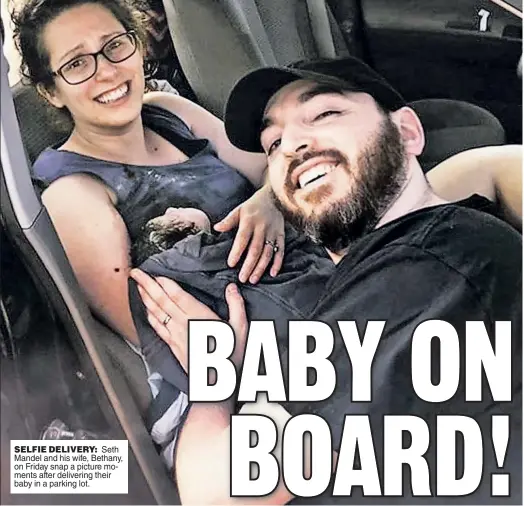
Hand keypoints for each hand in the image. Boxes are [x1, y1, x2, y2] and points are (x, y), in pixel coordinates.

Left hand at [130, 269, 247, 369]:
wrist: (217, 386)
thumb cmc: (231, 358)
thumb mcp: (241, 329)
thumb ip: (236, 306)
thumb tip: (232, 287)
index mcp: (200, 318)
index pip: (178, 296)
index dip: (164, 284)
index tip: (154, 273)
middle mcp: (184, 325)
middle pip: (162, 301)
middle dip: (147, 285)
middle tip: (135, 273)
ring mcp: (176, 336)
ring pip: (156, 313)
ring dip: (145, 298)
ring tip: (136, 285)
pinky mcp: (173, 346)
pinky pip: (158, 328)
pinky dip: (149, 316)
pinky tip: (146, 310)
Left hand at [214, 185, 284, 283]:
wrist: (274, 196)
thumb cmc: (253, 206)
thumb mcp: (239, 209)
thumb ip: (228, 220)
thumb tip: (216, 228)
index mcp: (249, 221)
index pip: (242, 238)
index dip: (237, 251)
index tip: (231, 264)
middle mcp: (262, 228)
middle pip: (256, 249)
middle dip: (249, 265)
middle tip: (242, 278)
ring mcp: (273, 233)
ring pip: (267, 253)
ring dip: (261, 267)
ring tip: (253, 279)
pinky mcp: (281, 236)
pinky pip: (280, 251)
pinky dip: (278, 263)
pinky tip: (273, 273)